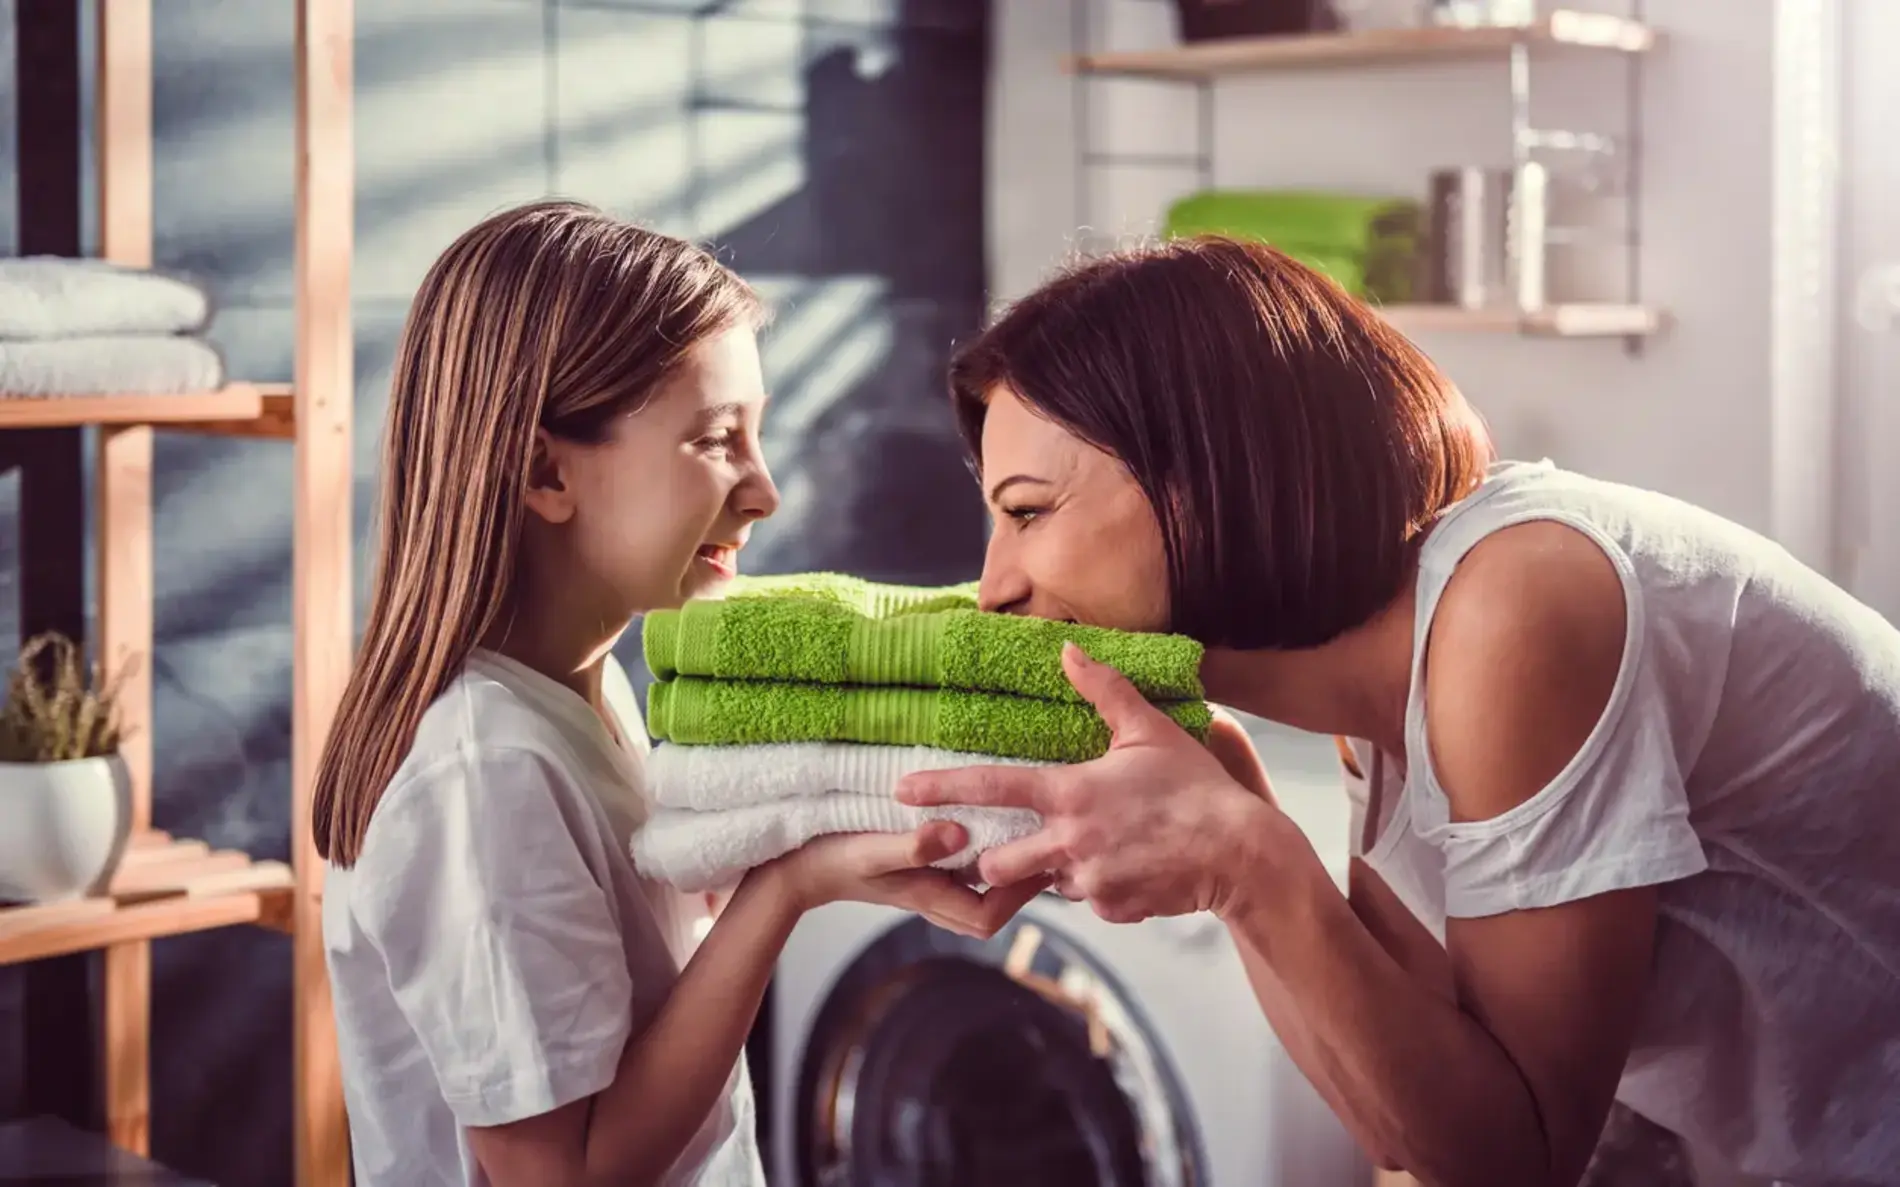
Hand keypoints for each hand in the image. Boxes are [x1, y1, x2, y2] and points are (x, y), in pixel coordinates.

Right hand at [766, 821, 1048, 939]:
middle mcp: (935, 897)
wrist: (796, 867)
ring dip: (1005, 864)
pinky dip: (983, 852)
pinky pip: (963, 870)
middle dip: (1022, 880)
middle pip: (994, 905)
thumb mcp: (873, 849)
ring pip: (980, 888)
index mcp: (930, 899)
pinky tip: (990, 821)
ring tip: (1028, 829)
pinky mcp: (920, 869)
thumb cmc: (833, 859)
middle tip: (1046, 841)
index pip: (991, 915)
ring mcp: (928, 885)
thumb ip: (915, 844)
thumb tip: (961, 834)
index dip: (1020, 892)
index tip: (1040, 856)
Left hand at [898, 643, 1283, 924]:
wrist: (1242, 853)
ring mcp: (1089, 882)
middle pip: (996, 863)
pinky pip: (1089, 900)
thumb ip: (1104, 690)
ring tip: (1098, 846)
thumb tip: (1068, 650)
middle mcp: (1069, 842)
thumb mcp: (1149, 730)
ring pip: (1046, 883)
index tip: (903, 791)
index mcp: (1070, 793)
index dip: (941, 789)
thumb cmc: (1195, 787)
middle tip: (1016, 846)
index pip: (990, 789)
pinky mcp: (1111, 910)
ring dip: (1056, 869)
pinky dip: (1100, 885)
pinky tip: (1132, 864)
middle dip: (995, 859)